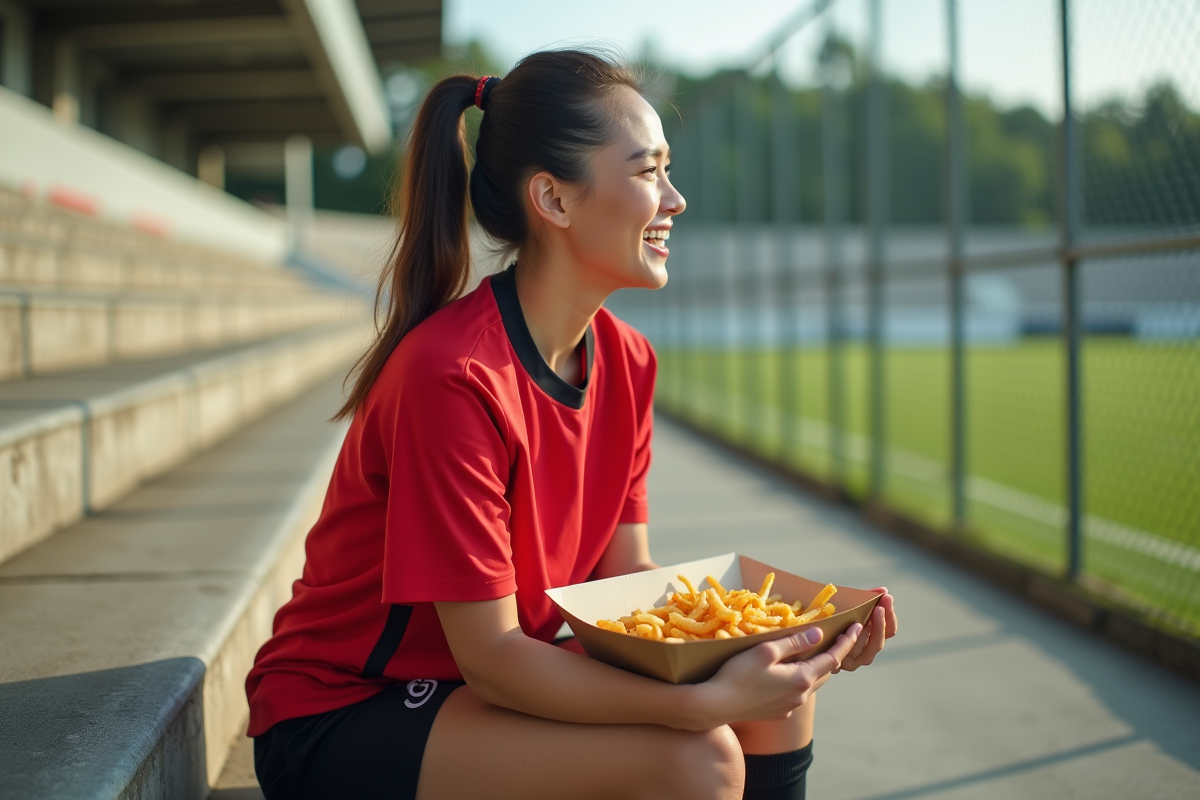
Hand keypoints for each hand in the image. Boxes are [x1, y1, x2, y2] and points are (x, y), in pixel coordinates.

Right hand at [695, 622, 863, 727]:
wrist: (715, 706)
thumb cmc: (737, 674)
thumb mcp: (766, 651)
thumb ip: (794, 643)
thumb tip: (818, 634)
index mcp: (801, 678)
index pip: (832, 658)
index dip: (846, 642)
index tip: (856, 628)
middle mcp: (800, 696)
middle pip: (824, 672)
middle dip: (831, 655)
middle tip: (835, 637)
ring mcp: (789, 708)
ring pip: (810, 685)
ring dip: (814, 669)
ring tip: (811, 653)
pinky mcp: (778, 713)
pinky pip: (795, 695)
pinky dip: (798, 681)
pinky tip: (786, 673)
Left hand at [834, 589, 897, 672]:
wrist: (804, 628)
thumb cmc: (827, 615)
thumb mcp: (847, 606)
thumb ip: (865, 598)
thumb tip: (883, 590)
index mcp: (870, 637)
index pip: (889, 630)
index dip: (890, 615)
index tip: (886, 597)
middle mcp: (863, 652)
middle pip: (879, 642)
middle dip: (881, 624)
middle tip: (879, 608)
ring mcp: (851, 661)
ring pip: (865, 651)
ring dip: (865, 635)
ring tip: (863, 619)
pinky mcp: (836, 665)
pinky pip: (846, 656)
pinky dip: (847, 645)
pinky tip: (843, 635)